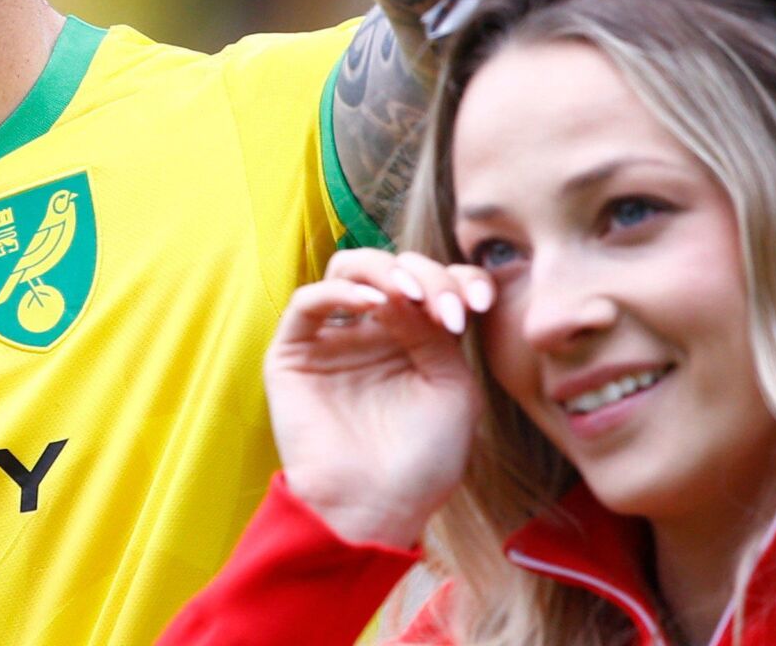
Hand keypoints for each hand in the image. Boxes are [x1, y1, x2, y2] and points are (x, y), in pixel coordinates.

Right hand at [264, 249, 494, 549]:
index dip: (458, 279)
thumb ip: (436, 332)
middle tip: (445, 308)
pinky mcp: (294, 354)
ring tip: (408, 296)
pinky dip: (339, 290)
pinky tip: (372, 302)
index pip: (433, 283)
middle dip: (426, 276)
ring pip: (347, 269)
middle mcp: (373, 332)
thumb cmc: (423, 460)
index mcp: (415, 340)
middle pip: (394, 268)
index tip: (481, 302)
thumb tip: (408, 292)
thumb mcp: (453, 387)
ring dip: (383, 271)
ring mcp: (333, 340)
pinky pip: (307, 302)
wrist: (378, 508)